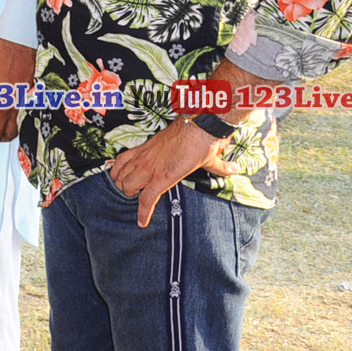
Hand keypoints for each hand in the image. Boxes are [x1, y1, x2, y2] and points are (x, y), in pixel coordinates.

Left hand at [108, 56, 255, 225]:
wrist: (200, 128)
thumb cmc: (200, 136)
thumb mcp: (199, 150)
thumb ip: (218, 164)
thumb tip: (235, 168)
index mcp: (147, 150)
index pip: (123, 161)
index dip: (118, 173)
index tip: (116, 180)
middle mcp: (144, 159)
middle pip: (120, 177)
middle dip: (123, 186)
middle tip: (130, 191)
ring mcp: (150, 167)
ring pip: (128, 186)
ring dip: (130, 195)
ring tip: (134, 201)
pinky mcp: (161, 177)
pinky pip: (147, 198)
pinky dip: (144, 212)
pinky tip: (142, 222)